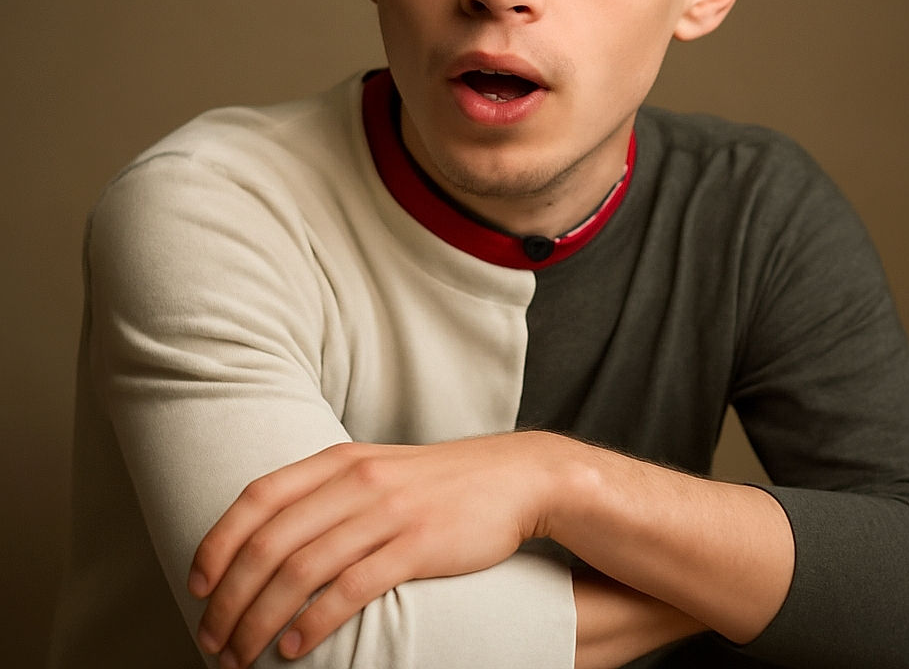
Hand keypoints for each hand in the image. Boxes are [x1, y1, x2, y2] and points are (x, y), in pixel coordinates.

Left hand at [189, 433, 557, 666]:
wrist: (511, 478)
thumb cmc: (437, 483)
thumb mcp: (376, 469)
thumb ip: (327, 492)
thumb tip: (271, 539)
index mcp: (339, 460)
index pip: (257, 498)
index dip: (217, 543)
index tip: (196, 585)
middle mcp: (355, 481)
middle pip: (269, 543)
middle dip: (229, 598)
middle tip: (211, 639)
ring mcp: (386, 512)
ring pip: (300, 572)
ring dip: (260, 621)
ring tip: (241, 657)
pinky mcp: (415, 545)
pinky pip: (349, 590)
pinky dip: (313, 625)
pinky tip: (294, 649)